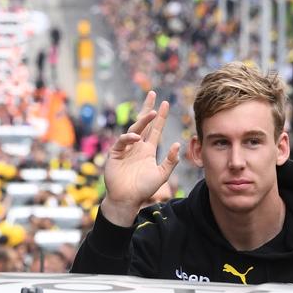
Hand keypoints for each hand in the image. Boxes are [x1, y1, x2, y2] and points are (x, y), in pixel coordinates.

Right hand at [101, 91, 179, 225]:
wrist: (127, 199)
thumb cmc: (144, 189)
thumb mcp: (161, 174)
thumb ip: (170, 161)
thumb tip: (177, 144)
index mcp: (148, 150)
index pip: (155, 129)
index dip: (160, 117)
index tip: (165, 103)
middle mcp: (137, 146)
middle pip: (143, 122)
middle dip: (147, 108)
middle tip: (152, 93)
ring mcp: (126, 149)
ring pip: (134, 129)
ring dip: (143, 120)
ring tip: (152, 112)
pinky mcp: (116, 153)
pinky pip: (122, 142)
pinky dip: (129, 137)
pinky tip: (137, 137)